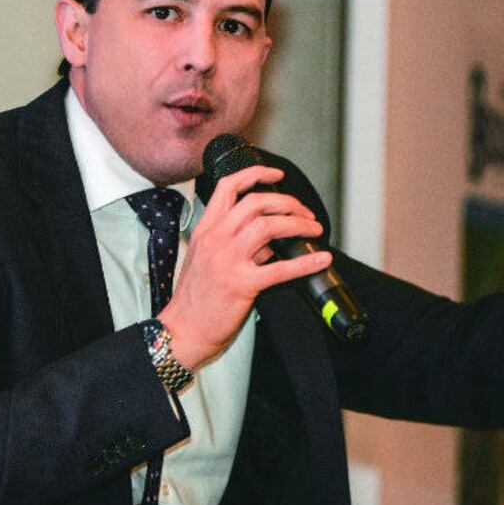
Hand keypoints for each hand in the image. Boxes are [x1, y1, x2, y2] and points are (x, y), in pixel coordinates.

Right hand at [157, 165, 331, 369]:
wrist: (183, 329)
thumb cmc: (195, 297)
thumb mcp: (207, 259)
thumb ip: (237, 243)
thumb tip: (271, 239)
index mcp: (206, 229)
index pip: (229, 188)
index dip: (256, 174)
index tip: (277, 175)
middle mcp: (215, 239)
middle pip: (256, 203)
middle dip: (288, 203)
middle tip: (304, 213)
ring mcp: (228, 261)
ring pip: (268, 226)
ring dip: (298, 224)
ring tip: (313, 230)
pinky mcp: (242, 285)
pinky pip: (281, 269)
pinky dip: (306, 262)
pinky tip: (320, 259)